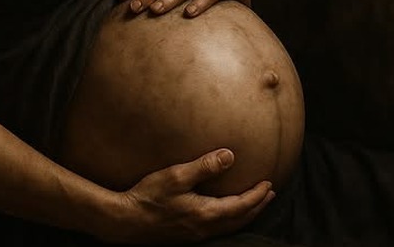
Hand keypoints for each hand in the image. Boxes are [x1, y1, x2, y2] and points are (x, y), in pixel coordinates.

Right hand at [113, 149, 275, 244]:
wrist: (124, 222)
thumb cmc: (148, 197)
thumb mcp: (176, 176)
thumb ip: (204, 166)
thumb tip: (230, 156)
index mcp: (206, 214)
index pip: (241, 206)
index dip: (257, 195)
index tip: (269, 183)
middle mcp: (205, 228)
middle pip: (240, 220)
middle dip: (257, 206)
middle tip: (269, 194)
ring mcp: (196, 235)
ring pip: (229, 227)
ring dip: (245, 215)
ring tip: (254, 204)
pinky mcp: (186, 236)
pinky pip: (218, 230)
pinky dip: (230, 221)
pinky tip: (225, 214)